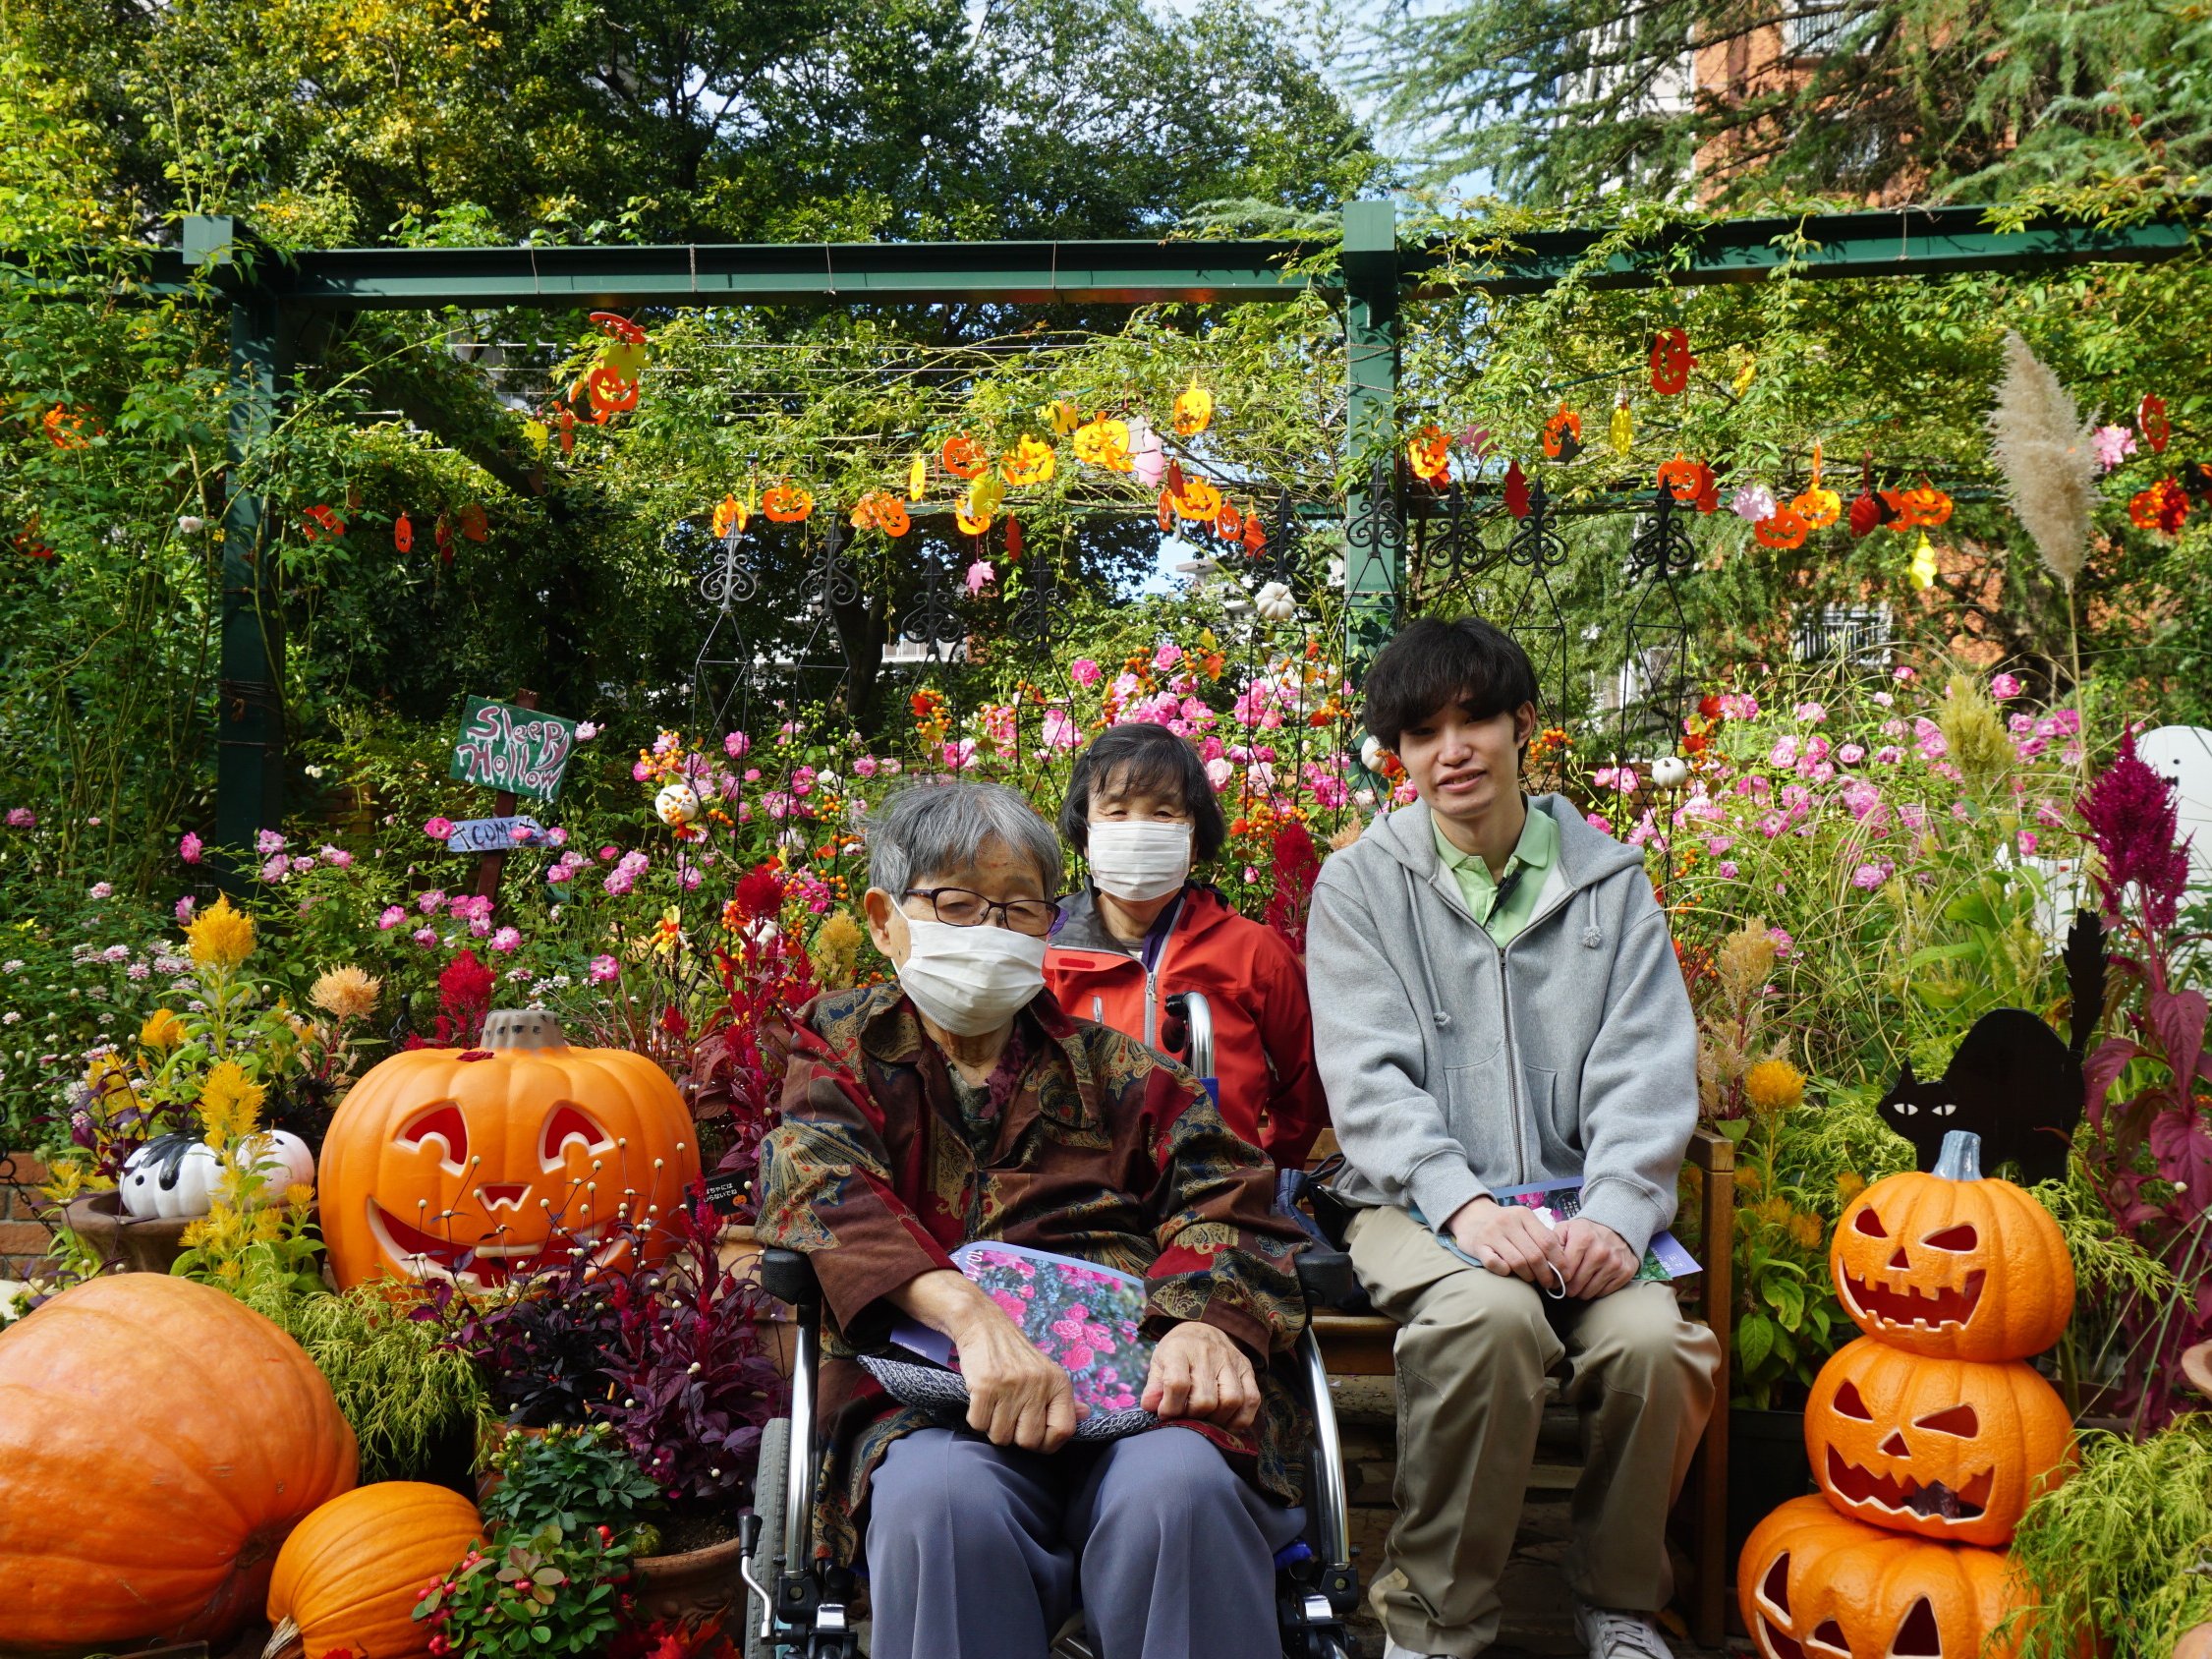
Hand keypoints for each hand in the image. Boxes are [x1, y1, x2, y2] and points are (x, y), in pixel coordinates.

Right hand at [946, 1296, 1087, 1451]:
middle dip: (1015, 1437)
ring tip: (995, 1406)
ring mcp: (1011, 1385)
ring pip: (1000, 1436)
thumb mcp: (1047, 1373)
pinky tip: (981, 1401)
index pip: (1063, 1430)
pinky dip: (977, 1418)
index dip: (1048, 1443)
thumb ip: (1064, 1399)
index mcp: (1058, 1383)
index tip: (1035, 1438)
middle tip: (1009, 1419)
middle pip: (1028, 1440)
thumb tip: (1085, 1414)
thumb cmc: (1017, 1357)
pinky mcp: (985, 1385)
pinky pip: (979, 1424)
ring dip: (993, 1427)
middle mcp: (1038, 1384)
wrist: (985, 1326)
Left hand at [1142, 1321, 1260, 1430]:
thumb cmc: (1178, 1351)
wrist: (1203, 1327)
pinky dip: (1241, 1419)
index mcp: (1180, 1349)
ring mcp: (1231, 1361)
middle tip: (1187, 1417)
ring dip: (1218, 1419)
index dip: (1171, 1407)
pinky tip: (1227, 1422)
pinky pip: (1252, 1399)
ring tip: (1206, 1420)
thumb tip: (1150, 1407)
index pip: (1178, 1384)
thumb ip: (1154, 1386)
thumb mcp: (1158, 1362)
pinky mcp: (1247, 1369)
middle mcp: (1208, 1353)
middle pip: (1206, 1399)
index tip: (1165, 1414)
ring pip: (1232, 1400)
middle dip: (1194, 1416)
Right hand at [1445, 1196, 1567, 1286]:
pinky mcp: (1478, 1245)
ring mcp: (1492, 1233)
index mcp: (1524, 1215)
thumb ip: (1542, 1237)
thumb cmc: (1506, 1225)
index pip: (1548, 1241)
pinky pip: (1495, 1264)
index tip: (1564, 1276)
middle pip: (1535, 1255)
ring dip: (1528, 1276)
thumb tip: (1563, 1261)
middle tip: (1549, 1284)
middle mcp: (1508, 1221)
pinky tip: (1509, 1273)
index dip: (1559, 1262)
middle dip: (1546, 1274)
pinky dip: (1505, 1272)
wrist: (1472, 1216)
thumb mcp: (1525, 1223)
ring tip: (1531, 1280)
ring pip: (1518, 1262)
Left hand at [1557, 1217, 1638, 1298]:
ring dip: (1581, 1291)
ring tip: (1579, 1283)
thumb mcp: (1566, 1229)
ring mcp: (1615, 1262)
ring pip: (1589, 1291)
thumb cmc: (1586, 1232)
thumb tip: (1544, 1263)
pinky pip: (1604, 1293)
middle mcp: (1601, 1251)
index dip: (1556, 1278)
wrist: (1617, 1227)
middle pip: (1576, 1284)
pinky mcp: (1626, 1272)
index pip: (1564, 1270)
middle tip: (1566, 1284)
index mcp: (1583, 1238)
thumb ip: (1552, 1243)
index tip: (1555, 1279)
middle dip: (1568, 1287)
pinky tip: (1593, 1281)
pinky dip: (1596, 1291)